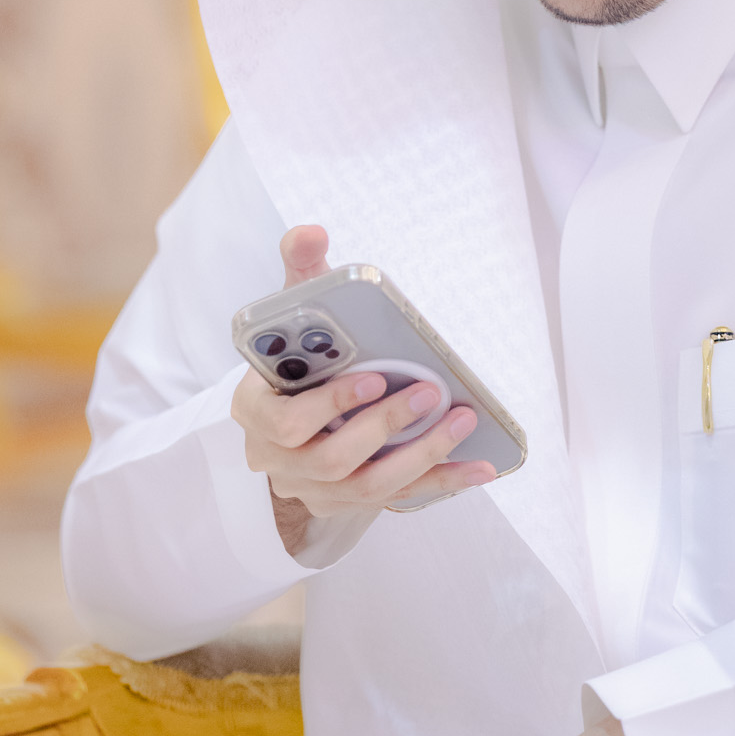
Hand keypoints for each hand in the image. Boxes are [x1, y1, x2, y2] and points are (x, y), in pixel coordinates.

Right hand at [232, 224, 495, 555]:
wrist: (284, 424)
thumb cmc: (293, 361)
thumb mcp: (288, 316)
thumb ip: (299, 274)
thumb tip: (310, 233)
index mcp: (254, 411)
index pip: (282, 420)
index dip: (328, 404)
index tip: (372, 378)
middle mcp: (278, 459)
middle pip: (329, 458)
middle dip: (385, 427)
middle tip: (430, 393)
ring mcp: (314, 488)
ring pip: (367, 485)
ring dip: (420, 454)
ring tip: (461, 421)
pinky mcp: (348, 502)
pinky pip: (397, 499)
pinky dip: (441, 482)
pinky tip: (480, 466)